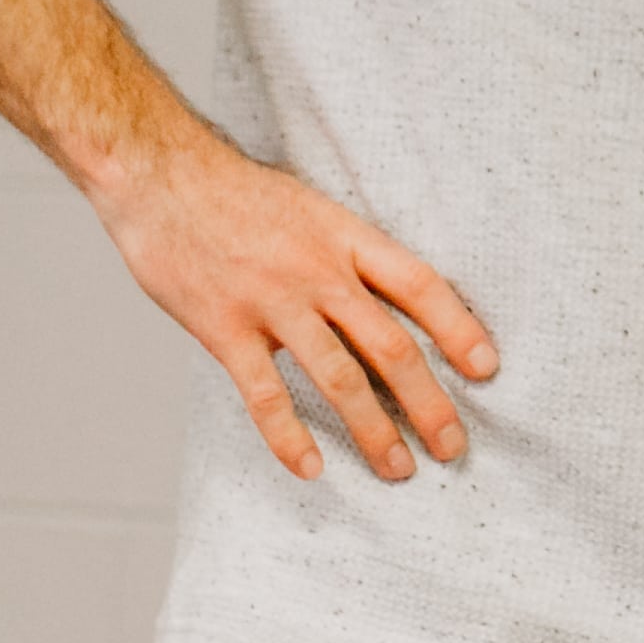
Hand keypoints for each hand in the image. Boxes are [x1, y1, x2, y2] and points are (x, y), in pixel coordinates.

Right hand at [93, 130, 497, 481]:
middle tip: (453, 446)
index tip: (486, 368)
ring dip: (373, 429)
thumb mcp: (310, 208)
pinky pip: (264, 394)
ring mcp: (271, 302)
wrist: (157, 174)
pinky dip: (289, 436)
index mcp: (345, 237)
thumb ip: (347, 255)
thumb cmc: (236, 195)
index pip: (420, 285)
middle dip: (429, 402)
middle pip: (391, 345)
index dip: (459, 329)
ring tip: (398, 468)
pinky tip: (311, 467)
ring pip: (338, 378)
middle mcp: (318, 271)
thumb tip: (390, 303)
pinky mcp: (224, 328)